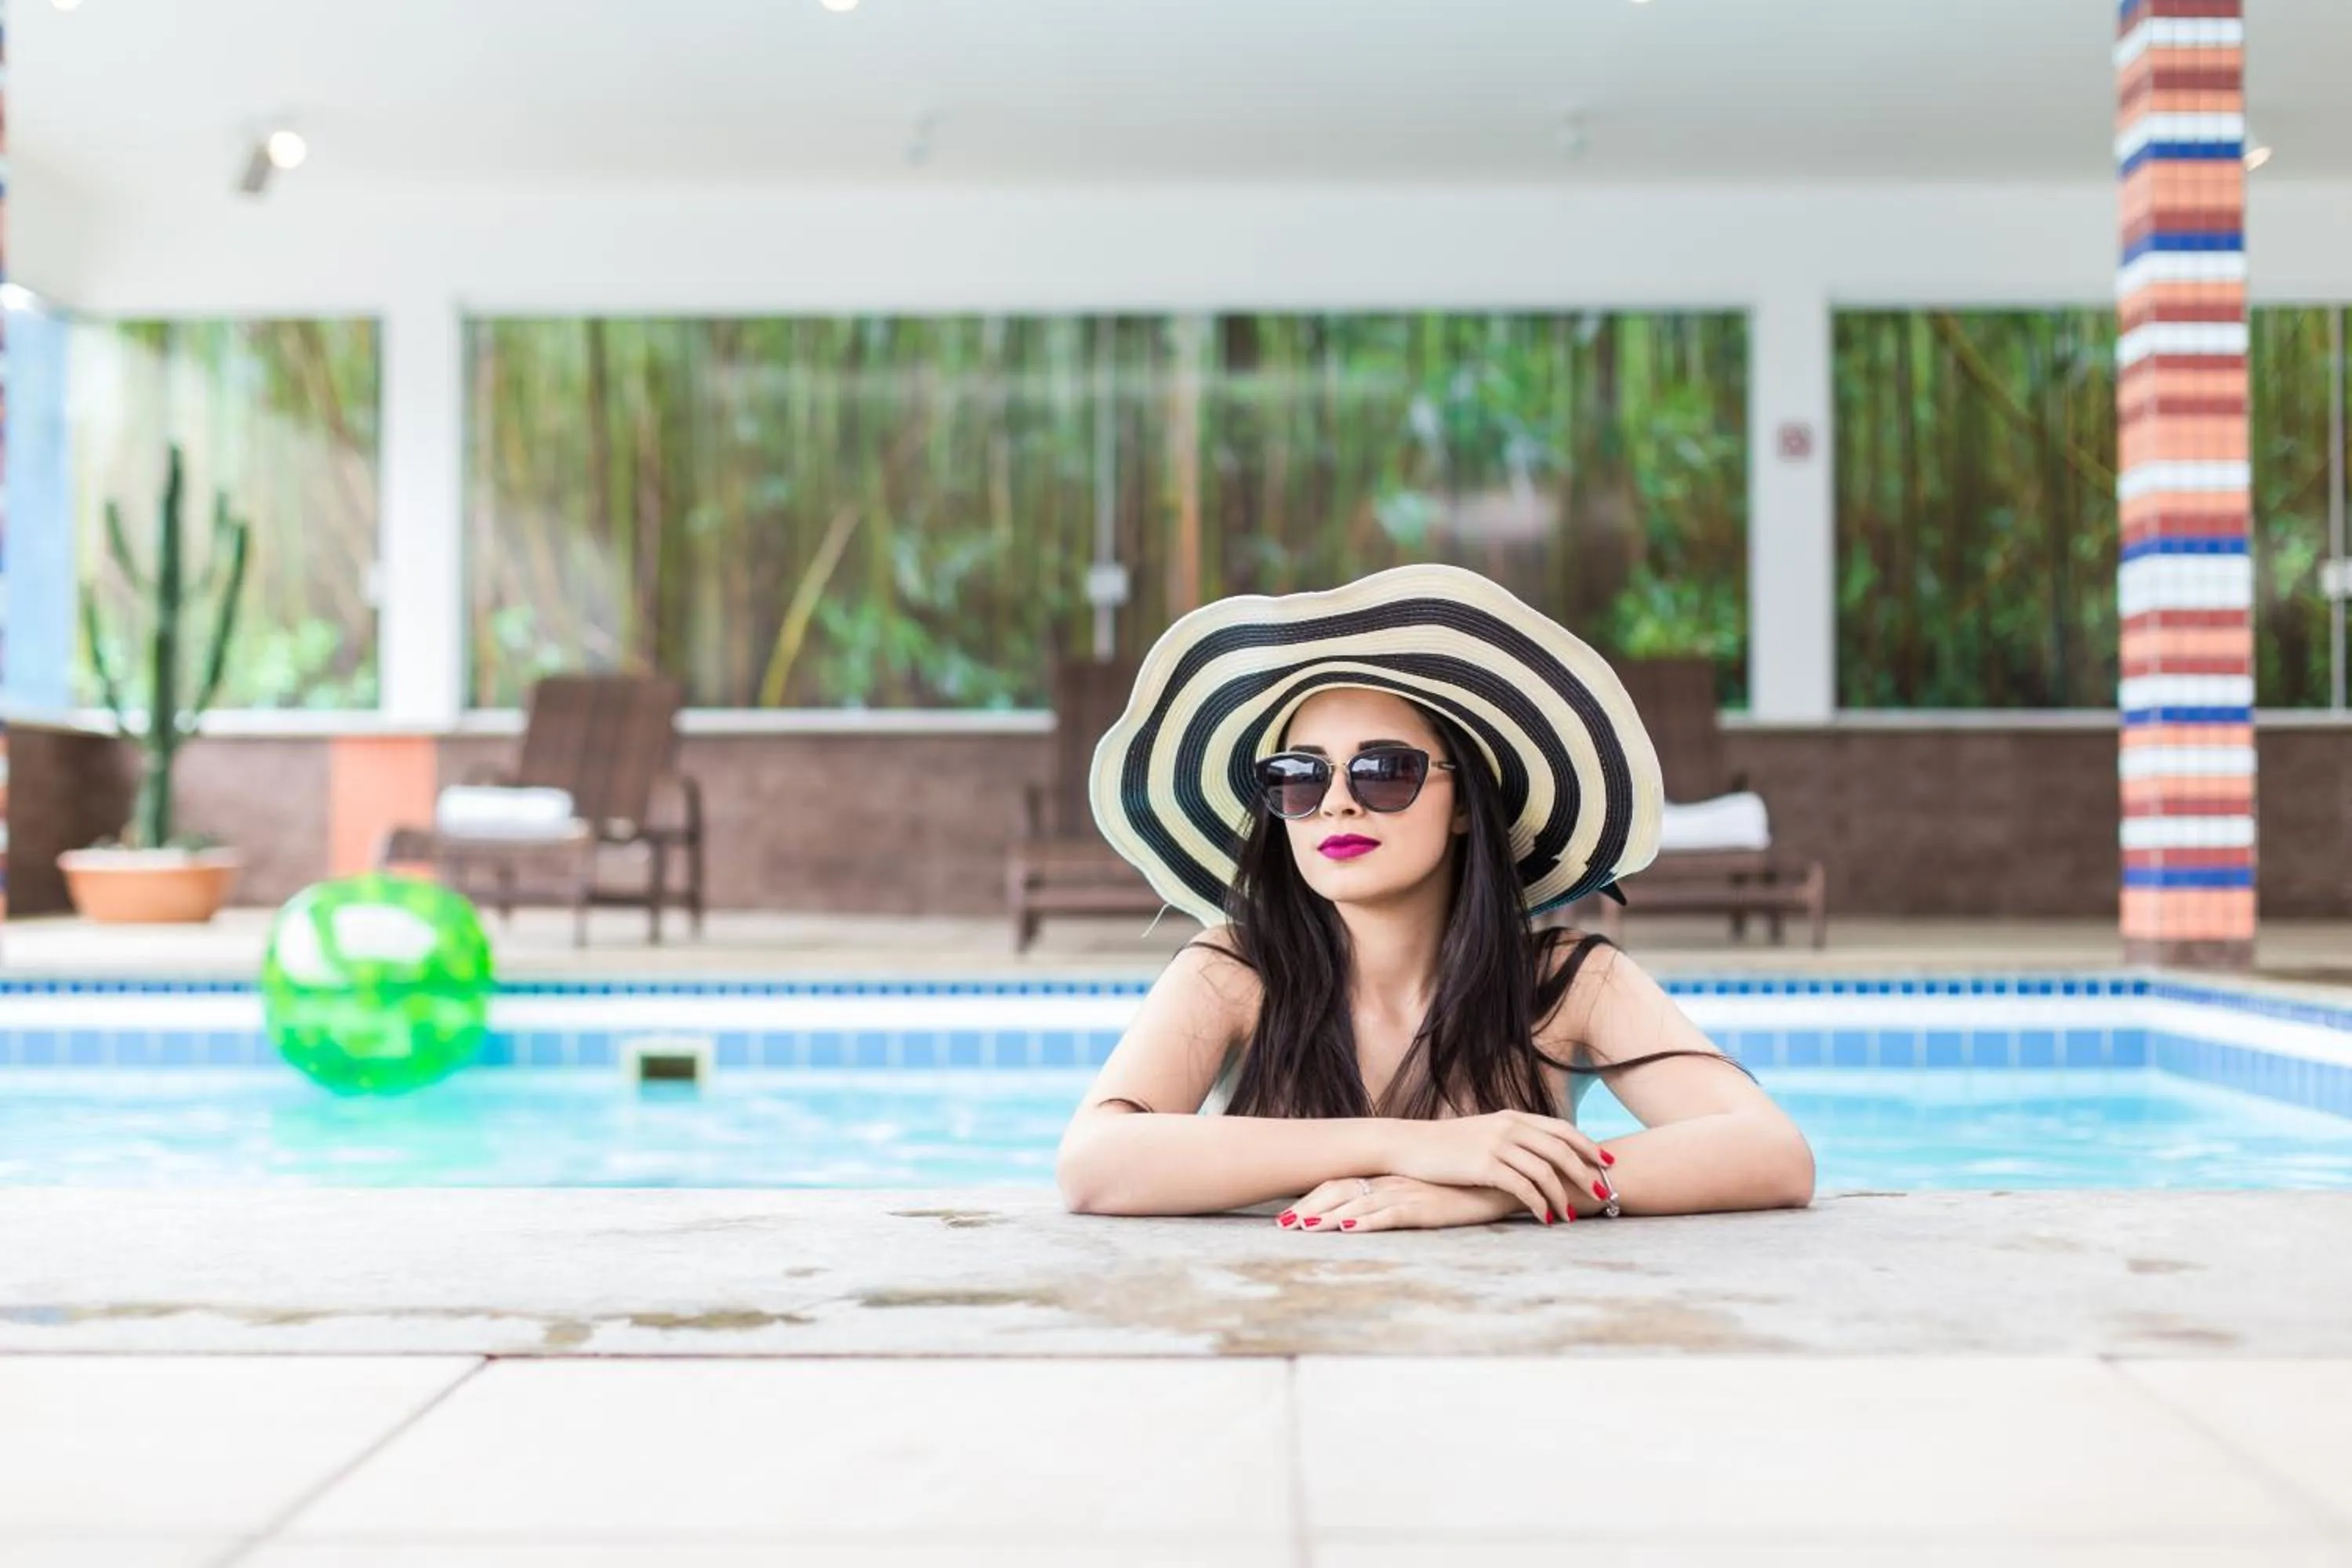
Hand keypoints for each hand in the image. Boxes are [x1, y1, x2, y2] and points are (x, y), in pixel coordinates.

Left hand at [1277, 1175, 1530, 1232]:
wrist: (1501, 1179)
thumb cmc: (1461, 1187)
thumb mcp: (1423, 1189)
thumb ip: (1398, 1195)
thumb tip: (1370, 1208)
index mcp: (1388, 1176)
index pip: (1340, 1183)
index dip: (1312, 1198)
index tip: (1287, 1215)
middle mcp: (1392, 1180)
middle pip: (1339, 1192)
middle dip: (1308, 1208)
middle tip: (1281, 1225)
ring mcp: (1407, 1192)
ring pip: (1358, 1204)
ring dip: (1326, 1217)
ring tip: (1300, 1229)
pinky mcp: (1426, 1206)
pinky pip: (1390, 1214)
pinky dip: (1366, 1222)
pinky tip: (1347, 1229)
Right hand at [1380, 1110, 1612, 1223]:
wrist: (1409, 1144)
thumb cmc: (1446, 1144)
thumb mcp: (1483, 1132)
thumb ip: (1511, 1138)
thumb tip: (1537, 1155)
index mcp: (1512, 1117)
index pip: (1561, 1129)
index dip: (1587, 1145)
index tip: (1606, 1162)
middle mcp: (1510, 1127)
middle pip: (1561, 1149)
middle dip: (1584, 1172)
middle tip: (1600, 1193)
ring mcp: (1498, 1145)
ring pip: (1545, 1171)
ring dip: (1562, 1195)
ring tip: (1570, 1215)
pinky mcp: (1485, 1166)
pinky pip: (1523, 1188)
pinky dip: (1538, 1204)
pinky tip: (1544, 1218)